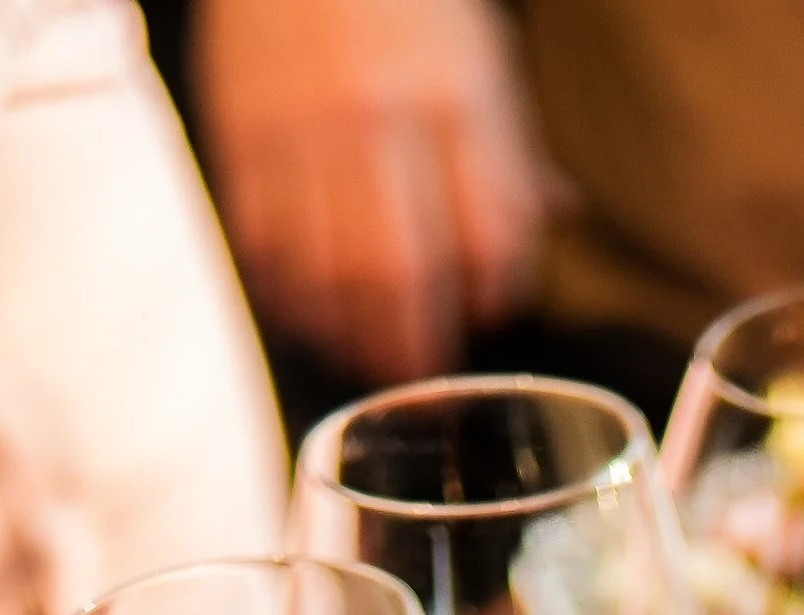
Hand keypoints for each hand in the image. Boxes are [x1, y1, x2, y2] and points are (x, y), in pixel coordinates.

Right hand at [193, 0, 546, 384]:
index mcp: (454, 97)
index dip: (493, 293)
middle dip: (414, 344)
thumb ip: (510, 144)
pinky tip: (307, 304)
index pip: (489, 234)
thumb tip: (562, 216)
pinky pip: (263, 241)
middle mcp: (378, 116)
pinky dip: (287, 291)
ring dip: (346, 333)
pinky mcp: (241, 131)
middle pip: (401, 271)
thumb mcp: (481, 53)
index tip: (487, 312)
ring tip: (360, 352)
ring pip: (326, 271)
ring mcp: (303, 126)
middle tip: (420, 371)